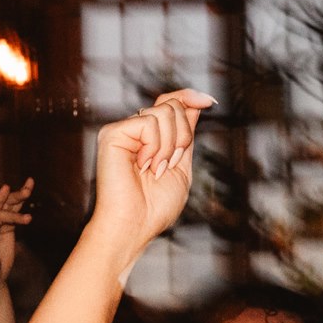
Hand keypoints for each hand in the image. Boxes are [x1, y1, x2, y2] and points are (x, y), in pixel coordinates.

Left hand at [0, 180, 33, 286]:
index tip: (6, 188)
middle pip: (1, 207)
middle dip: (13, 198)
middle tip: (25, 191)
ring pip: (9, 209)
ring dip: (19, 200)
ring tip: (29, 190)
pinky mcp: (6, 229)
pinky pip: (15, 216)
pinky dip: (22, 210)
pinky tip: (29, 202)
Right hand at [86, 89, 214, 261]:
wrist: (134, 226)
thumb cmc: (155, 207)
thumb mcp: (182, 166)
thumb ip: (187, 134)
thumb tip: (198, 101)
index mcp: (151, 138)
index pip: (171, 103)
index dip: (189, 97)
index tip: (210, 101)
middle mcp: (135, 131)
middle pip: (172, 105)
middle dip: (183, 136)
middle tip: (170, 165)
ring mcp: (123, 130)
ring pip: (163, 112)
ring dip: (169, 146)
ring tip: (155, 170)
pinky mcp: (112, 133)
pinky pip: (148, 122)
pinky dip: (154, 147)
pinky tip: (142, 166)